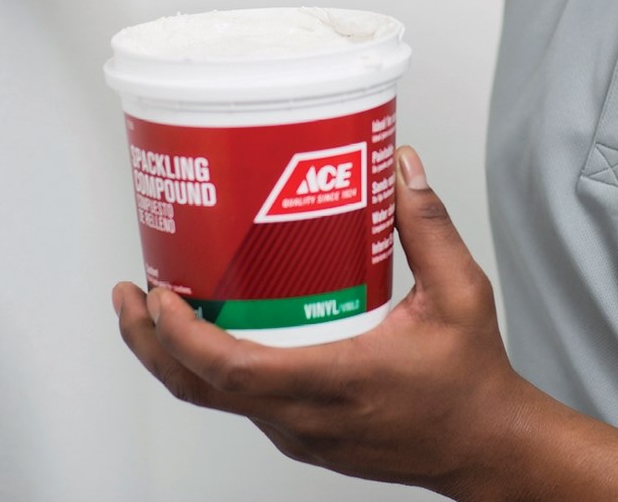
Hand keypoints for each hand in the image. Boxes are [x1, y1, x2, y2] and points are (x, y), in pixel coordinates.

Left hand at [113, 147, 531, 499]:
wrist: (487, 450)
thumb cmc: (471, 383)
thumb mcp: (460, 294)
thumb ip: (427, 226)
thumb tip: (399, 168)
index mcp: (337, 381)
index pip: (235, 373)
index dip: (183, 337)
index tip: (158, 298)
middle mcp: (305, 417)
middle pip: (201, 391)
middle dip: (150, 345)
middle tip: (130, 295)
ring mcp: (299, 431)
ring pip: (214, 401)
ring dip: (175, 356)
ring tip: (157, 305)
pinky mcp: (303, 433)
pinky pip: (240, 402)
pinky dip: (209, 367)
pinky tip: (213, 328)